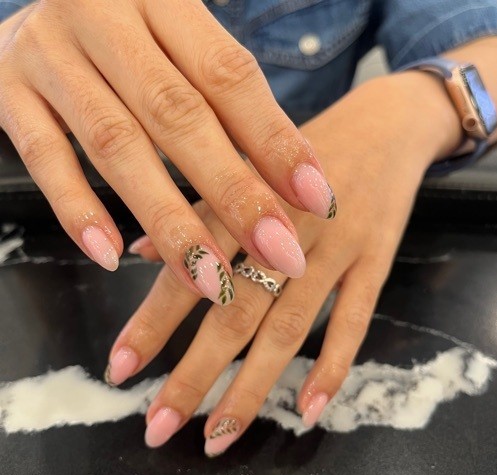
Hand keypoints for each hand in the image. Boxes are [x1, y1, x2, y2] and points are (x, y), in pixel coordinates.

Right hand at [0, 1, 334, 304]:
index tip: (318, 201)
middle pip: (178, 115)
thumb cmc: (131, 36)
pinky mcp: (7, 91)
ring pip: (115, 144)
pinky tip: (111, 255)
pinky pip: (41, 156)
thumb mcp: (180, 48)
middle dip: (234, 193)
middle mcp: (103, 18)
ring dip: (168, 220)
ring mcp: (49, 55)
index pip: (229, 76)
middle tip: (279, 255)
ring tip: (211, 279)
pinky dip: (78, 209)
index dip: (275, 141)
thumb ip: (227, 107)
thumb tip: (292, 184)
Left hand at [106, 72, 456, 453]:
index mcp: (243, 198)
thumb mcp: (243, 163)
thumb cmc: (298, 150)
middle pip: (234, 309)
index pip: (189, 267)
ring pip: (289, 326)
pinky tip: (308, 411)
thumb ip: (196, 210)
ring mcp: (334, 247)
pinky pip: (356, 320)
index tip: (120, 369)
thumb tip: (138, 252)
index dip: (153, 321)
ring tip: (218, 434)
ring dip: (252, 386)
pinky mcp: (376, 260)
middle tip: (158, 424)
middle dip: (193, 372)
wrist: (384, 124)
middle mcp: (284, 227)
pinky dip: (333, 366)